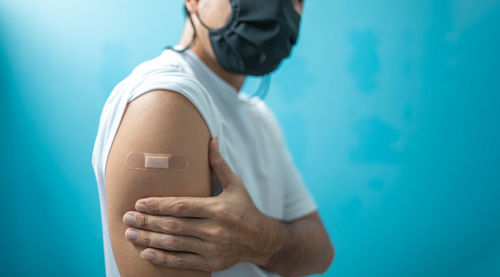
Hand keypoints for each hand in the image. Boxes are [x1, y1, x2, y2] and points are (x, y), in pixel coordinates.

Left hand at [122, 137, 280, 271]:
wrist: (260, 240)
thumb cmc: (244, 209)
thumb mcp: (235, 185)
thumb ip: (219, 165)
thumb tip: (213, 140)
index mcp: (218, 209)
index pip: (181, 206)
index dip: (158, 205)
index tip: (139, 203)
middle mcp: (214, 229)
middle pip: (173, 225)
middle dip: (147, 221)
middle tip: (126, 218)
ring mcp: (211, 248)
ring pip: (174, 244)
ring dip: (149, 239)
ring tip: (130, 233)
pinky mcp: (210, 263)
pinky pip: (181, 262)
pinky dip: (162, 259)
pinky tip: (146, 253)